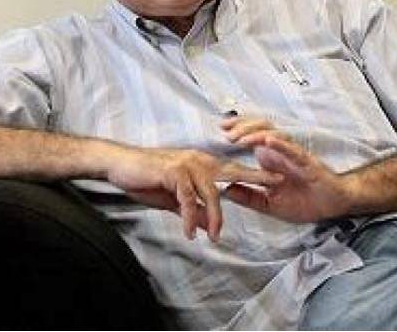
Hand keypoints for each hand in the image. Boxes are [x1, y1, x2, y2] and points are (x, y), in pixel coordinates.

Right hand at [103, 144, 282, 241]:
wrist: (120, 165)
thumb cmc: (145, 178)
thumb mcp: (171, 198)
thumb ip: (189, 208)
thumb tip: (203, 222)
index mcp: (201, 164)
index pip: (232, 170)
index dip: (253, 175)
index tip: (274, 181)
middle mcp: (198, 160)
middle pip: (232, 172)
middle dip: (255, 178)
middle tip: (276, 184)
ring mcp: (187, 164)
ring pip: (210, 193)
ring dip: (214, 217)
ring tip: (214, 236)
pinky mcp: (174, 172)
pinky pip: (188, 199)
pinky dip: (190, 217)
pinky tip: (191, 232)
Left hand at [220, 117, 355, 222]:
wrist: (332, 206)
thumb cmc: (305, 202)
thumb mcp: (270, 204)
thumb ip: (248, 197)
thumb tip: (225, 190)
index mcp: (270, 159)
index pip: (251, 138)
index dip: (236, 131)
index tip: (219, 130)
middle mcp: (280, 152)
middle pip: (259, 129)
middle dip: (242, 126)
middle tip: (225, 130)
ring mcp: (293, 155)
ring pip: (273, 134)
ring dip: (255, 134)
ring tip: (240, 139)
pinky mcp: (307, 161)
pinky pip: (292, 149)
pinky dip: (279, 144)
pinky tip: (267, 141)